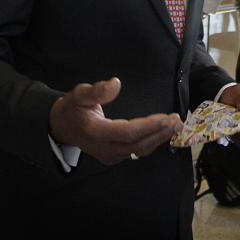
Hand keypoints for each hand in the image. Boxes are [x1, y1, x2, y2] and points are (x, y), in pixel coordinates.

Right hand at [49, 77, 181, 165]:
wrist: (62, 128)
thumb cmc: (72, 109)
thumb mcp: (78, 95)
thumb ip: (96, 91)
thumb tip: (115, 83)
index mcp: (95, 132)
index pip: (127, 132)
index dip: (148, 126)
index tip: (166, 117)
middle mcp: (104, 148)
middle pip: (137, 144)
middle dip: (160, 133)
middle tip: (177, 120)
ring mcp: (110, 155)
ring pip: (139, 150)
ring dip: (159, 138)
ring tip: (176, 125)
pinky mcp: (115, 156)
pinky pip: (137, 151)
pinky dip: (152, 141)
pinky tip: (164, 132)